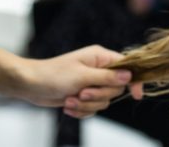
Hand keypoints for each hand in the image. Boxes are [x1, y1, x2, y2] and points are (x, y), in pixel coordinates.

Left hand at [16, 45, 138, 117]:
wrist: (31, 85)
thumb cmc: (54, 75)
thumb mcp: (82, 76)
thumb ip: (106, 77)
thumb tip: (129, 76)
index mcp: (100, 57)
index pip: (126, 66)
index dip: (134, 79)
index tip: (137, 94)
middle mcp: (98, 69)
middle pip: (115, 88)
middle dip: (98, 95)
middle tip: (81, 93)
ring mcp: (91, 83)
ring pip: (103, 101)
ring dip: (86, 105)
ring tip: (70, 99)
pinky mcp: (83, 95)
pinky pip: (93, 109)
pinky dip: (80, 111)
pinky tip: (67, 106)